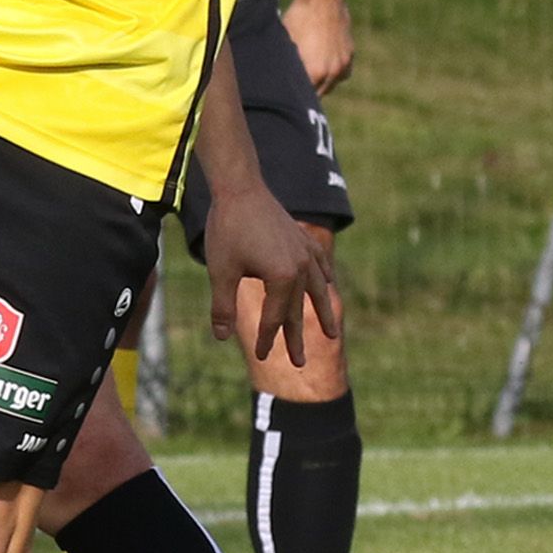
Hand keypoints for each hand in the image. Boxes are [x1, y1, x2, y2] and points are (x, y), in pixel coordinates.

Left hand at [204, 185, 341, 367]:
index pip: (274, 318)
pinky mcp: (303, 239)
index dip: (267, 339)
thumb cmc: (227, 230)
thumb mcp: (221, 272)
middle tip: (299, 363)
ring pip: (316, 290)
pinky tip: (327, 285)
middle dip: (296, 337)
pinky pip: (320, 264)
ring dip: (322, 312)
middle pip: (297, 310)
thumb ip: (223, 307)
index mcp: (282, 278)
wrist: (240, 189)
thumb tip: (221, 338)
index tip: (262, 356)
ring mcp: (306, 253)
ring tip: (331, 333)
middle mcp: (302, 268)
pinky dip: (324, 277)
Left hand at [280, 0, 354, 91]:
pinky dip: (333, 71)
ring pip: (331, 84)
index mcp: (314, 73)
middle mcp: (332, 72)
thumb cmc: (299, 19)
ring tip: (310, 72)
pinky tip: (323, 63)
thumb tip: (283, 76)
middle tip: (297, 84)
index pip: (304, 96)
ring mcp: (344, 64)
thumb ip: (289, 65)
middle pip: (319, 93)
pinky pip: (341, 72)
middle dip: (308, 90)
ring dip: (322, 82)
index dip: (295, 93)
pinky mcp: (350, 54)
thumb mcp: (287, 43)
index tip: (288, 91)